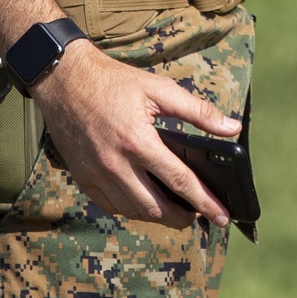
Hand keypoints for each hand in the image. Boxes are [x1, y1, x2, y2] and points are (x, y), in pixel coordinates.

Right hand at [32, 40, 241, 227]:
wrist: (63, 79)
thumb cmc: (113, 81)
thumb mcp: (159, 88)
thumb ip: (198, 111)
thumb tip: (232, 128)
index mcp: (138, 141)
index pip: (180, 181)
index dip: (205, 202)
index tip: (223, 216)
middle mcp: (115, 164)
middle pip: (157, 208)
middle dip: (183, 218)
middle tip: (199, 214)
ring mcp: (96, 175)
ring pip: (134, 212)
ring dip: (158, 215)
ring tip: (175, 208)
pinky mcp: (83, 179)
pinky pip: (112, 207)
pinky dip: (132, 209)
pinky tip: (144, 200)